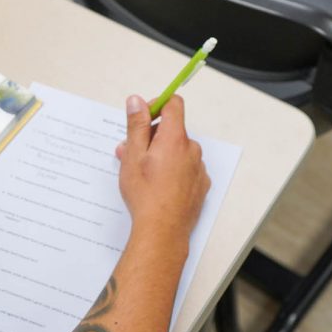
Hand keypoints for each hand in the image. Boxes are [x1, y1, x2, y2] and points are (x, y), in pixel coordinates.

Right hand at [116, 95, 210, 242]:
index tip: (143, 116)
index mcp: (174, 138)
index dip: (156, 105)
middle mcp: (191, 150)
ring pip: (178, 150)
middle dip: (151, 136)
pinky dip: (172, 169)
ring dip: (161, 154)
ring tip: (142, 173)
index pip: (173, 105)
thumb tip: (137, 101)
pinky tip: (158, 185)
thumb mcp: (133, 155)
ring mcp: (198, 167)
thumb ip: (136, 125)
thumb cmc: (146, 195)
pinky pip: (186, 167)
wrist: (162, 229)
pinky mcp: (200, 183)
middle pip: (173, 129)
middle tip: (131, 152)